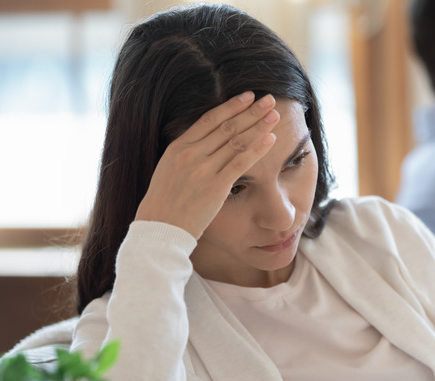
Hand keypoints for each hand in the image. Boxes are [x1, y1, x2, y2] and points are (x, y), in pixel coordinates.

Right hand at [135, 92, 279, 238]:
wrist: (160, 229)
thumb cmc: (165, 203)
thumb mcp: (169, 170)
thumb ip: (186, 153)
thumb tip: (205, 142)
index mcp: (178, 147)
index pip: (209, 119)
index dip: (231, 106)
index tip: (248, 96)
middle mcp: (191, 154)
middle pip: (227, 126)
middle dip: (251, 111)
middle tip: (269, 100)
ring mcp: (203, 169)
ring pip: (236, 141)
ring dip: (258, 126)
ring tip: (274, 115)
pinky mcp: (215, 186)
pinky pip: (240, 163)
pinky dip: (257, 149)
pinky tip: (270, 139)